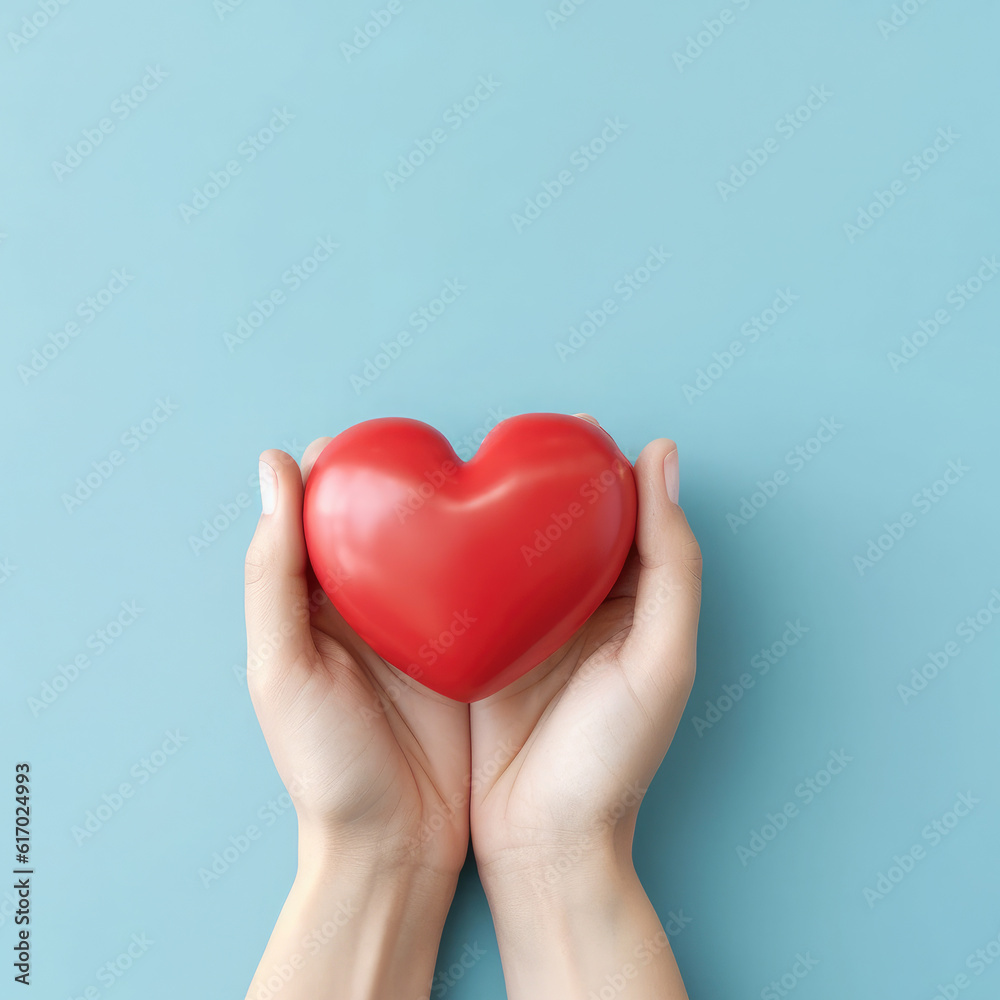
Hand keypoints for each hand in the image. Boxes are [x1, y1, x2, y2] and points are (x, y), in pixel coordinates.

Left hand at [242, 440, 470, 998]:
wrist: (394, 849)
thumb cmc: (328, 766)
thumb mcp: (282, 668)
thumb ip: (273, 571)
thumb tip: (275, 466)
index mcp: (319, 604)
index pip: (328, 514)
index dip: (347, 468)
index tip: (377, 432)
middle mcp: (373, 607)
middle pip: (396, 524)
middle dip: (420, 479)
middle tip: (459, 440)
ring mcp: (425, 629)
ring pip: (445, 551)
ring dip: (467, 512)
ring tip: (500, 469)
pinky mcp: (471, 651)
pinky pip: (485, 592)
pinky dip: (500, 560)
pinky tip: (527, 533)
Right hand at [468, 427, 700, 998]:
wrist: (544, 845)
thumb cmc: (613, 760)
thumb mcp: (660, 660)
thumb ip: (671, 562)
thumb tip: (662, 455)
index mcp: (624, 601)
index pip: (613, 512)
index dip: (593, 466)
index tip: (566, 425)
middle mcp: (571, 606)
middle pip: (549, 523)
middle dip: (526, 476)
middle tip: (494, 433)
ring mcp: (519, 627)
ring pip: (500, 548)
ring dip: (479, 508)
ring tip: (449, 464)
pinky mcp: (473, 649)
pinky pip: (460, 587)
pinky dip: (445, 554)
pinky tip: (418, 526)